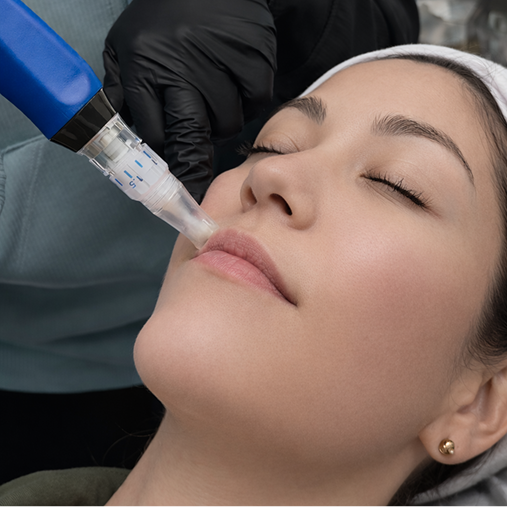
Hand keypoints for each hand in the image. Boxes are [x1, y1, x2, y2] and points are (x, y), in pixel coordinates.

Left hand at [103, 0, 275, 202]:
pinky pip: (256, 104)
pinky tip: (237, 87)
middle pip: (189, 138)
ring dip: (221, 124)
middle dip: (192, 169)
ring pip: (226, 125)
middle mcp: (182, 70)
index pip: (153, 134)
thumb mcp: (124, 46)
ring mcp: (221, 66)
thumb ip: (118, 90)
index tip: (169, 175)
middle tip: (197, 190)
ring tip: (213, 100)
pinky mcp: (254, 61)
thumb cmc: (163, 18)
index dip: (161, 157)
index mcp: (145, 68)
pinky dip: (250, 104)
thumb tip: (112, 132)